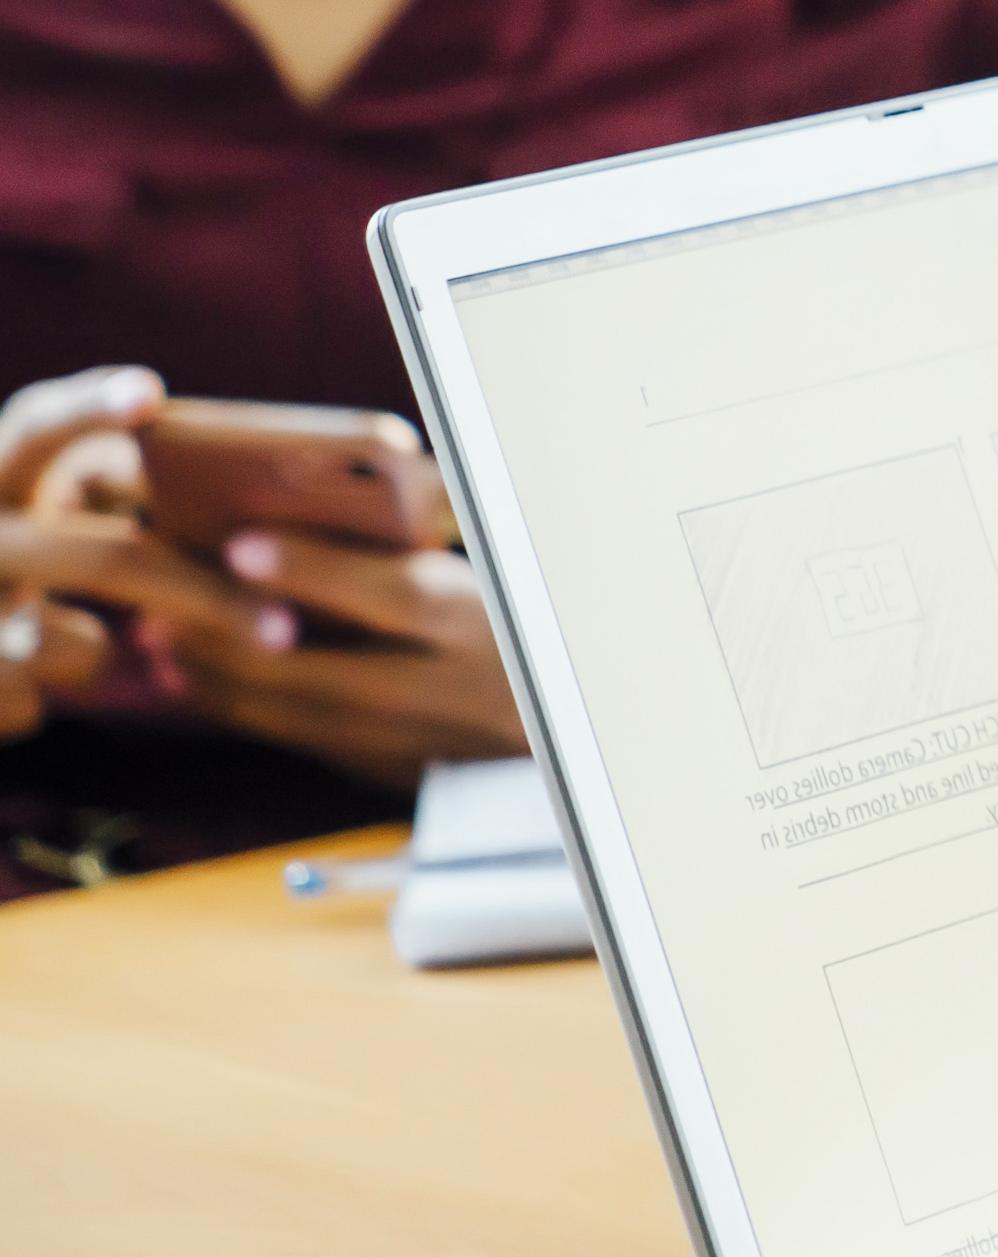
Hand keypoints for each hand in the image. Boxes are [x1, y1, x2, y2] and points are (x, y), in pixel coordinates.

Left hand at [0, 367, 522, 782]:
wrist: (580, 721)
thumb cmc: (538, 617)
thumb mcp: (505, 569)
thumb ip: (436, 538)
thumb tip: (358, 489)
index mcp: (492, 623)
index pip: (397, 595)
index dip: (316, 571)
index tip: (240, 544)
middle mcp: (455, 690)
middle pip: (324, 669)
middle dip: (229, 634)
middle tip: (160, 598)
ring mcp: (422, 740)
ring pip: (298, 713)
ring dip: (217, 676)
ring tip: (158, 635)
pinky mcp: (395, 768)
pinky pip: (302, 738)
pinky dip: (241, 708)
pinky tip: (195, 677)